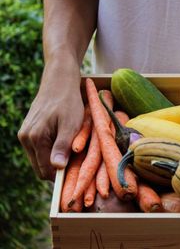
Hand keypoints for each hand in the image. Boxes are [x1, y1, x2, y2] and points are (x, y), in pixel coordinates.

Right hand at [18, 64, 83, 180]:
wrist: (59, 81)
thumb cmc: (69, 102)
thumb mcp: (71, 124)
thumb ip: (63, 146)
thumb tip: (56, 167)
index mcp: (34, 138)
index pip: (45, 170)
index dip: (61, 176)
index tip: (77, 173)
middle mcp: (25, 138)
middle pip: (41, 166)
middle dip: (58, 168)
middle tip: (76, 161)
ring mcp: (25, 134)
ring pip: (40, 158)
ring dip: (55, 158)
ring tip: (72, 149)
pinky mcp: (29, 130)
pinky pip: (39, 148)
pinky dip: (51, 150)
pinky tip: (64, 142)